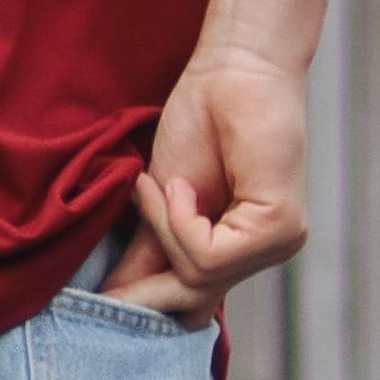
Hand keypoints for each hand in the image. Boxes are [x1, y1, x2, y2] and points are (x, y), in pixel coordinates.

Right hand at [103, 46, 310, 320]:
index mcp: (241, 248)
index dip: (146, 304)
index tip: (100, 308)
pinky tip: (178, 184)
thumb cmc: (201, 123)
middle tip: (100, 294)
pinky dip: (179, 219)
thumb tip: (112, 300)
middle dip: (143, 291)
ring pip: (197, 276)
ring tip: (155, 185)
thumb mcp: (159, 201)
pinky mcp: (279, 226)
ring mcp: (279, 242)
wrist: (231, 71)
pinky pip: (208, 253)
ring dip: (163, 229)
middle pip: (191, 302)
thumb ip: (145, 252)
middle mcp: (266, 251)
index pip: (193, 306)